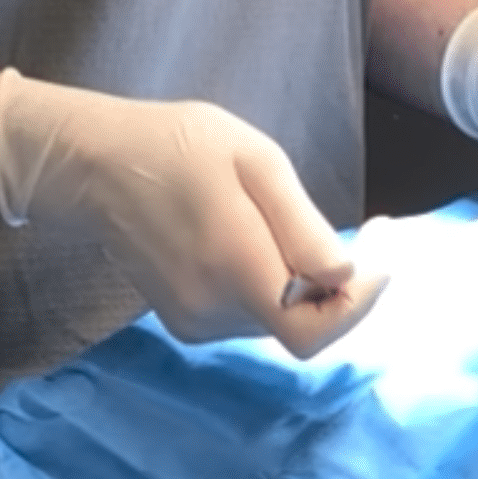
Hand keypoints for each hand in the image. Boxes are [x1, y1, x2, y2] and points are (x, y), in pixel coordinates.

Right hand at [0, 71, 385, 358]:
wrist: (96, 164)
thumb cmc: (180, 147)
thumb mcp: (256, 162)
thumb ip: (302, 227)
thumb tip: (344, 275)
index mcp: (235, 269)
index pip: (317, 331)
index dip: (361, 300)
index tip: (382, 250)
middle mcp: (214, 310)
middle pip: (304, 325)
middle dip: (342, 285)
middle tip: (366, 232)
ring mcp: (196, 321)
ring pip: (281, 321)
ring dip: (308, 285)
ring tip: (299, 226)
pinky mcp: (185, 321)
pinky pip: (253, 315)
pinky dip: (276, 288)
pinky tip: (263, 240)